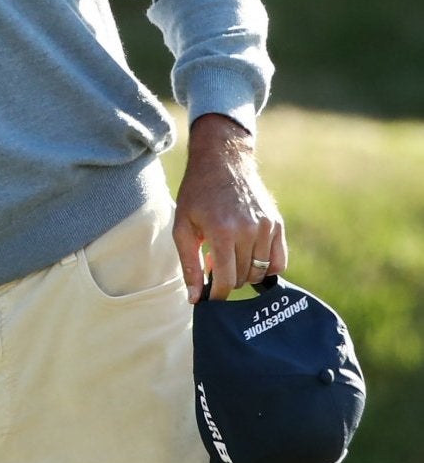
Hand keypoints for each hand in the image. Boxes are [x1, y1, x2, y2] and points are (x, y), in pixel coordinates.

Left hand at [174, 113, 285, 302]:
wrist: (222, 163)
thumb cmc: (197, 196)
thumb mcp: (182, 227)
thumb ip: (189, 264)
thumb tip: (195, 299)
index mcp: (222, 231)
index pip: (226, 279)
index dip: (218, 294)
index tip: (211, 299)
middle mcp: (249, 230)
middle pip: (243, 277)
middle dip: (227, 279)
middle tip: (213, 263)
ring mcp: (267, 227)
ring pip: (261, 272)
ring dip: (244, 273)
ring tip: (228, 255)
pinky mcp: (278, 224)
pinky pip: (279, 261)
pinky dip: (266, 268)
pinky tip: (249, 258)